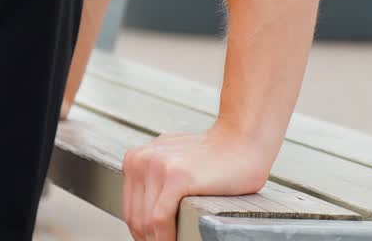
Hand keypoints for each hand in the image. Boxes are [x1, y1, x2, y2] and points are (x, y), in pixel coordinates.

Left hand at [121, 124, 270, 240]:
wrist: (240, 139)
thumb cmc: (213, 155)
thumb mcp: (171, 159)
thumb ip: (156, 178)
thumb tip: (149, 215)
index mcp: (135, 159)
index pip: (131, 209)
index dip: (142, 232)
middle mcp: (140, 160)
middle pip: (135, 217)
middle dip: (149, 239)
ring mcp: (156, 167)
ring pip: (146, 222)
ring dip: (158, 240)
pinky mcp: (175, 177)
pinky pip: (160, 220)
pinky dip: (166, 237)